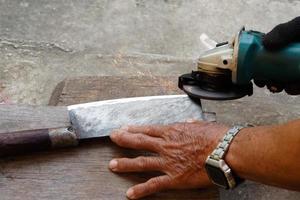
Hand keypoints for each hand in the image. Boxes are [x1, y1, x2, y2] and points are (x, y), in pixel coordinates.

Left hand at [109, 121, 228, 198]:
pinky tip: (130, 192)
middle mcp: (167, 146)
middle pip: (140, 141)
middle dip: (124, 139)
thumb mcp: (202, 125)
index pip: (148, 129)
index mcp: (173, 132)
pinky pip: (154, 184)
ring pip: (142, 162)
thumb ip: (191, 124)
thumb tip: (188, 122)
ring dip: (125, 163)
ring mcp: (169, 162)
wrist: (228, 151)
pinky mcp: (175, 178)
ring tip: (112, 165)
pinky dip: (141, 189)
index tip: (124, 128)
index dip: (134, 129)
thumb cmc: (218, 137)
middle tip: (113, 138)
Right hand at [257, 17, 299, 93]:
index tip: (254, 75)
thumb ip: (285, 31)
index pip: (267, 57)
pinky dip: (295, 88)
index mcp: (286, 47)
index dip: (258, 66)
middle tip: (266, 84)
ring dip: (280, 86)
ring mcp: (298, 69)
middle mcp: (291, 59)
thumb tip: (265, 43)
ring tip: (280, 86)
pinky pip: (298, 86)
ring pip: (286, 81)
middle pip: (274, 71)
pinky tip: (295, 87)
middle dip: (268, 80)